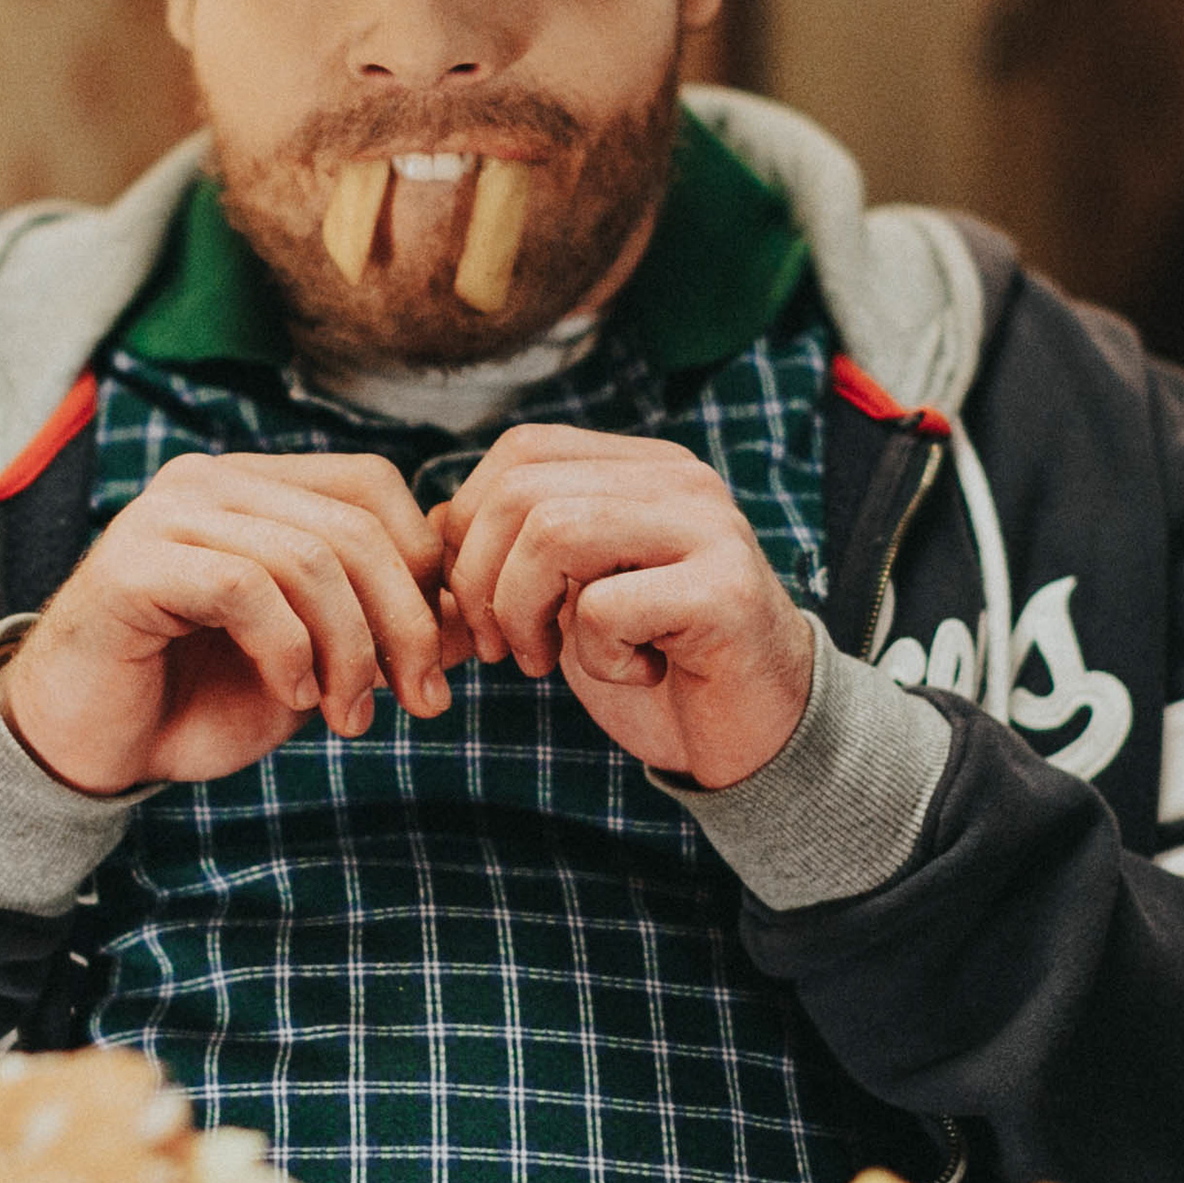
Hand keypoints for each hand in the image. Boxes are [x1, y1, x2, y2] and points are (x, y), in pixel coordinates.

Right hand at [0, 452, 469, 795]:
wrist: (87, 747)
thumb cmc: (195, 699)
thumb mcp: (311, 665)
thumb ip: (376, 630)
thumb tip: (464, 616)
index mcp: (254, 488)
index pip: (370, 484)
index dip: (421, 564)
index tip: (436, 654)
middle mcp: (209, 484)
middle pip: (352, 525)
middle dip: (402, 622)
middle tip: (418, 700)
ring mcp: (166, 517)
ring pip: (307, 558)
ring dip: (349, 651)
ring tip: (348, 716)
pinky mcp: (132, 565)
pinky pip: (244, 587)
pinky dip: (287, 649)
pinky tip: (289, 695)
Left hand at [435, 424, 812, 787]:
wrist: (759, 732)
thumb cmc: (656, 661)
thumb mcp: (567, 599)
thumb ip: (509, 556)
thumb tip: (425, 529)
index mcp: (641, 467)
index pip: (521, 450)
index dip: (470, 525)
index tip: (475, 601)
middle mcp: (680, 480)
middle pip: (524, 490)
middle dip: (481, 579)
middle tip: (498, 646)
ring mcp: (709, 529)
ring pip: (556, 533)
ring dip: (523, 613)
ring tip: (544, 660)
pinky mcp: (725, 592)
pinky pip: (606, 607)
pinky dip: (595, 656)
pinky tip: (636, 671)